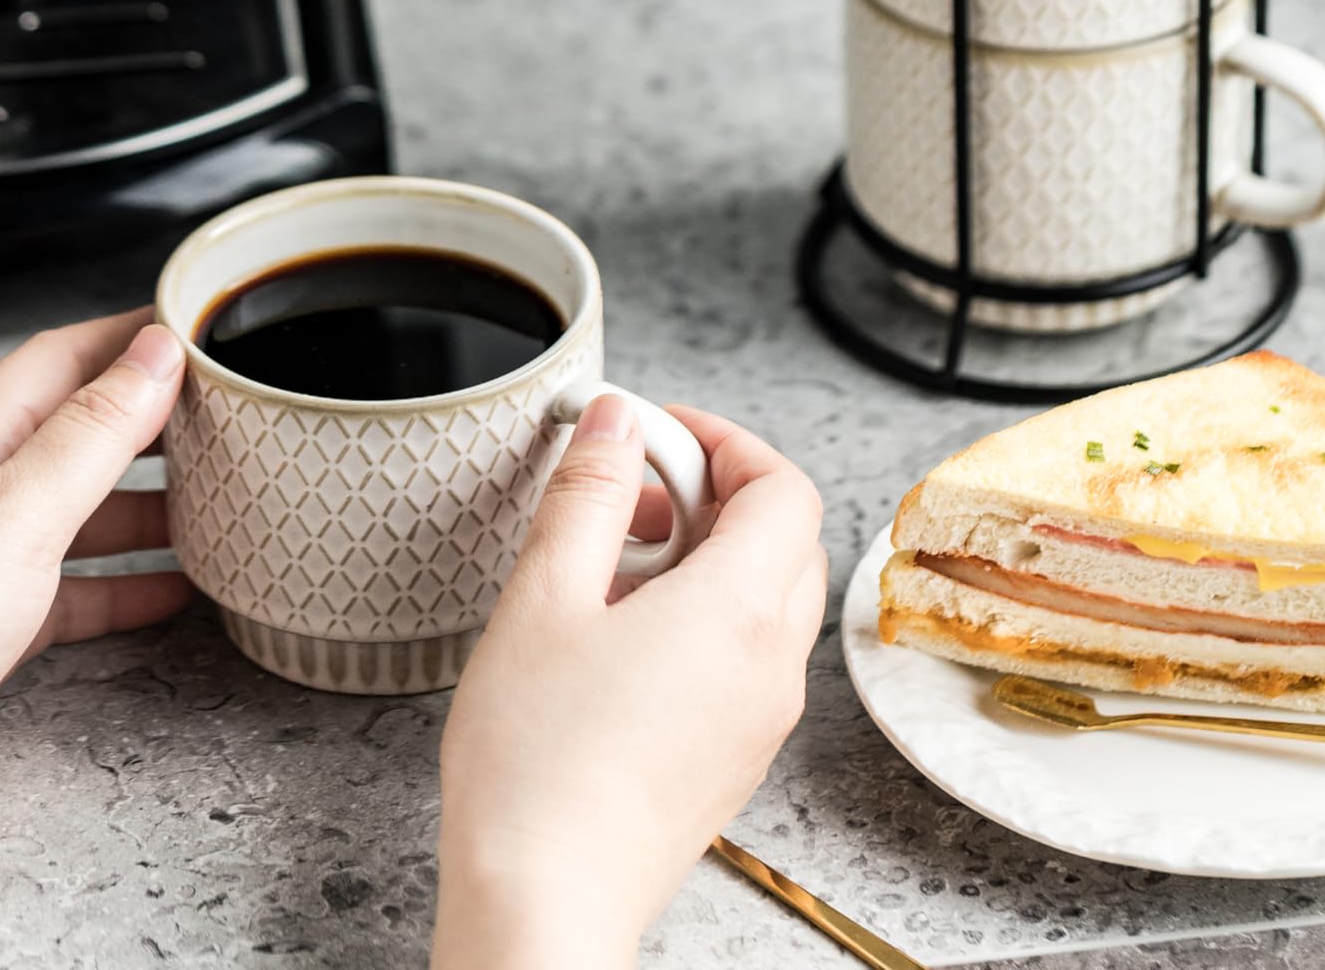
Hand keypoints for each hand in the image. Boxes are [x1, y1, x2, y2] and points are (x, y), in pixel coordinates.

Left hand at [0, 309, 190, 697]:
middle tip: (228, 418)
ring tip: (216, 504)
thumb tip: (155, 352)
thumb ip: (91, 434)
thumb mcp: (20, 515)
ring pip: (78, 509)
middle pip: (79, 429)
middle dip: (156, 422)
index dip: (138, 334)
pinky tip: (166, 596)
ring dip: (149, 506)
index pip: (70, 355)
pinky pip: (66, 587)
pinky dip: (121, 586)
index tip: (204, 327)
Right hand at [434, 395, 825, 969]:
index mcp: (738, 610)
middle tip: (634, 496)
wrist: (546, 904)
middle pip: (787, 537)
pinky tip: (623, 638)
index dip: (726, 442)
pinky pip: (749, 657)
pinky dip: (708, 618)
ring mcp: (761, 718)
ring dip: (710, 557)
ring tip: (614, 569)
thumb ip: (589, 494)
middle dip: (717, 494)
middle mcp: (771, 663)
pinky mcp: (736, 758)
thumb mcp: (545, 598)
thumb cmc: (538, 769)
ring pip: (769, 599)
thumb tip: (617, 421)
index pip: (784, 486)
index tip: (661, 434)